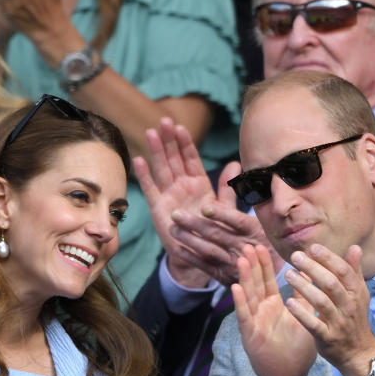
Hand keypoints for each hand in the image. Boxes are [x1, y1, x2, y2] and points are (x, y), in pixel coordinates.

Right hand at [133, 118, 217, 286]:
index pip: (191, 158)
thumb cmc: (213, 230)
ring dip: (156, 151)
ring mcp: (169, 195)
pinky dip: (144, 175)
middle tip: (164, 121)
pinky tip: (138, 159)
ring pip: (162, 169)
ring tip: (151, 133)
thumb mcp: (224, 208)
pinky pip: (150, 189)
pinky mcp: (158, 208)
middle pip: (174, 158)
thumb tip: (236, 164)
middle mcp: (182, 186)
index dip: (186, 143)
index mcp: (198, 184)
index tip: (181, 128)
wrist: (200, 254)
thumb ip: (227, 187)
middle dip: (169, 140)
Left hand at [165, 161, 283, 285]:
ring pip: (210, 251)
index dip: (222, 214)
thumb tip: (232, 163)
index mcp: (254, 230)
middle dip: (196, 225)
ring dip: (190, 240)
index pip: (238, 221)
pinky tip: (177, 249)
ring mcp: (233, 263)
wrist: (268, 274)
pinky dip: (191, 258)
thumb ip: (236, 194)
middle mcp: (245, 247)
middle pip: (218, 235)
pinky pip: (205, 267)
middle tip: (176, 214)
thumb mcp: (252, 218)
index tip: (204, 207)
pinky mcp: (224, 276)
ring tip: (173, 230)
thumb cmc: (257, 239)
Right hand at [232, 244, 315, 375]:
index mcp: (272, 306)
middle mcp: (260, 311)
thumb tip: (312, 274)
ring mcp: (254, 322)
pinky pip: (245, 317)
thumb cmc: (296, 349)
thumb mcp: (304, 317)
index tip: (260, 244)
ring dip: (244, 278)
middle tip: (248, 245)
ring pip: (248, 296)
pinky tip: (236, 289)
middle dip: (252, 265)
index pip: (267, 280)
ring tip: (241, 259)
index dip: (263, 263)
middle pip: (255, 283)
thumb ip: (306, 296)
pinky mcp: (250, 336)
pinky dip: (240, 303)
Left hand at [283, 244, 374, 375]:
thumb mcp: (358, 295)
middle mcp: (349, 306)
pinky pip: (314, 325)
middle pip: (331, 284)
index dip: (328, 258)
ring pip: (322, 302)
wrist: (359, 353)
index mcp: (356, 293)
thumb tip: (355, 247)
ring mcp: (339, 323)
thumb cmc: (354, 318)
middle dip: (313, 268)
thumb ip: (353, 271)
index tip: (312, 248)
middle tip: (295, 257)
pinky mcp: (327, 338)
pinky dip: (301, 314)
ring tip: (288, 275)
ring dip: (304, 287)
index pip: (343, 271)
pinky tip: (289, 303)